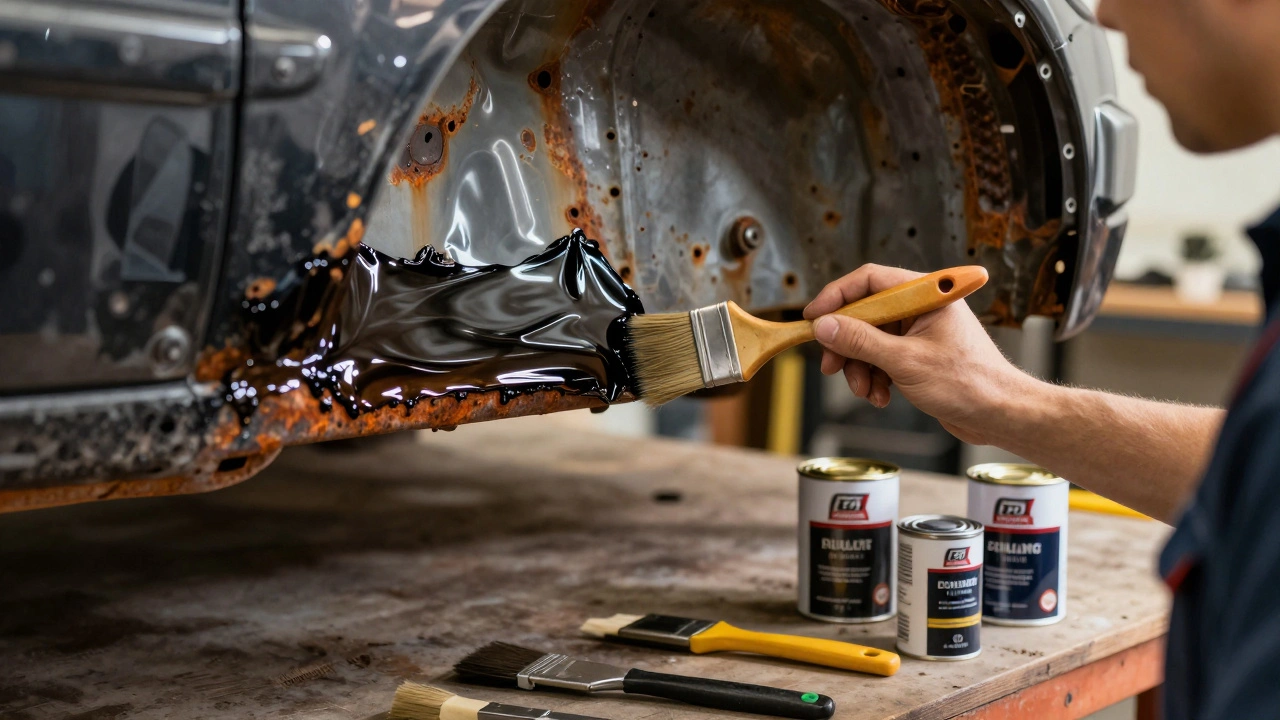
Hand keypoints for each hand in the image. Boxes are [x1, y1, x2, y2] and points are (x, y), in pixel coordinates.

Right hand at [802, 264, 1036, 445]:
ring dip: (860, 367)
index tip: (813, 317)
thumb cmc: (969, 383)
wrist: (1000, 414)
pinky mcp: (917, 355)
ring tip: (864, 390)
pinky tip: (881, 396)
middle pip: (865, 313)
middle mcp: (921, 308)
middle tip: (831, 365)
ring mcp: (919, 332)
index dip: (836, 296)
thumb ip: (861, 341)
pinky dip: (875, 377)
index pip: (869, 280)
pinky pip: (881, 358)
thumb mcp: (905, 362)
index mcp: (925, 295)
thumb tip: (825, 325)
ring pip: (869, 340)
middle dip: (846, 342)